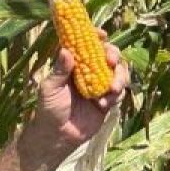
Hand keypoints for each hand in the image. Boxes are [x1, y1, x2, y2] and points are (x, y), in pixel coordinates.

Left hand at [29, 36, 128, 158]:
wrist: (60, 136)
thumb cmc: (49, 109)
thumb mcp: (50, 88)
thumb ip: (60, 70)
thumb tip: (67, 50)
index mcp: (73, 65)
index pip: (86, 45)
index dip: (95, 37)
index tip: (102, 34)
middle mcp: (89, 72)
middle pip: (108, 55)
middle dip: (114, 55)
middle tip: (111, 61)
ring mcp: (100, 85)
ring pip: (119, 72)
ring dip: (119, 78)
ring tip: (111, 89)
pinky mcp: (109, 100)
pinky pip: (120, 92)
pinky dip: (115, 95)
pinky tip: (103, 103)